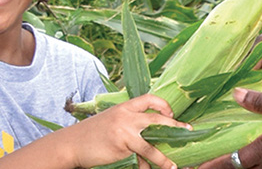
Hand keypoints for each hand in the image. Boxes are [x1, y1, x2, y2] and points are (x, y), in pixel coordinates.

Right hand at [67, 93, 190, 168]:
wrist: (72, 143)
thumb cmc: (93, 133)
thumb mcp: (112, 121)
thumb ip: (129, 123)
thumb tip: (149, 134)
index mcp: (125, 106)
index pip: (150, 99)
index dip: (164, 105)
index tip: (172, 114)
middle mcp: (127, 116)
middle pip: (157, 118)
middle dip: (175, 126)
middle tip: (188, 130)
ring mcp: (125, 131)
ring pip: (151, 144)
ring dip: (164, 157)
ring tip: (173, 165)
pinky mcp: (121, 147)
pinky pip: (139, 158)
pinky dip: (146, 166)